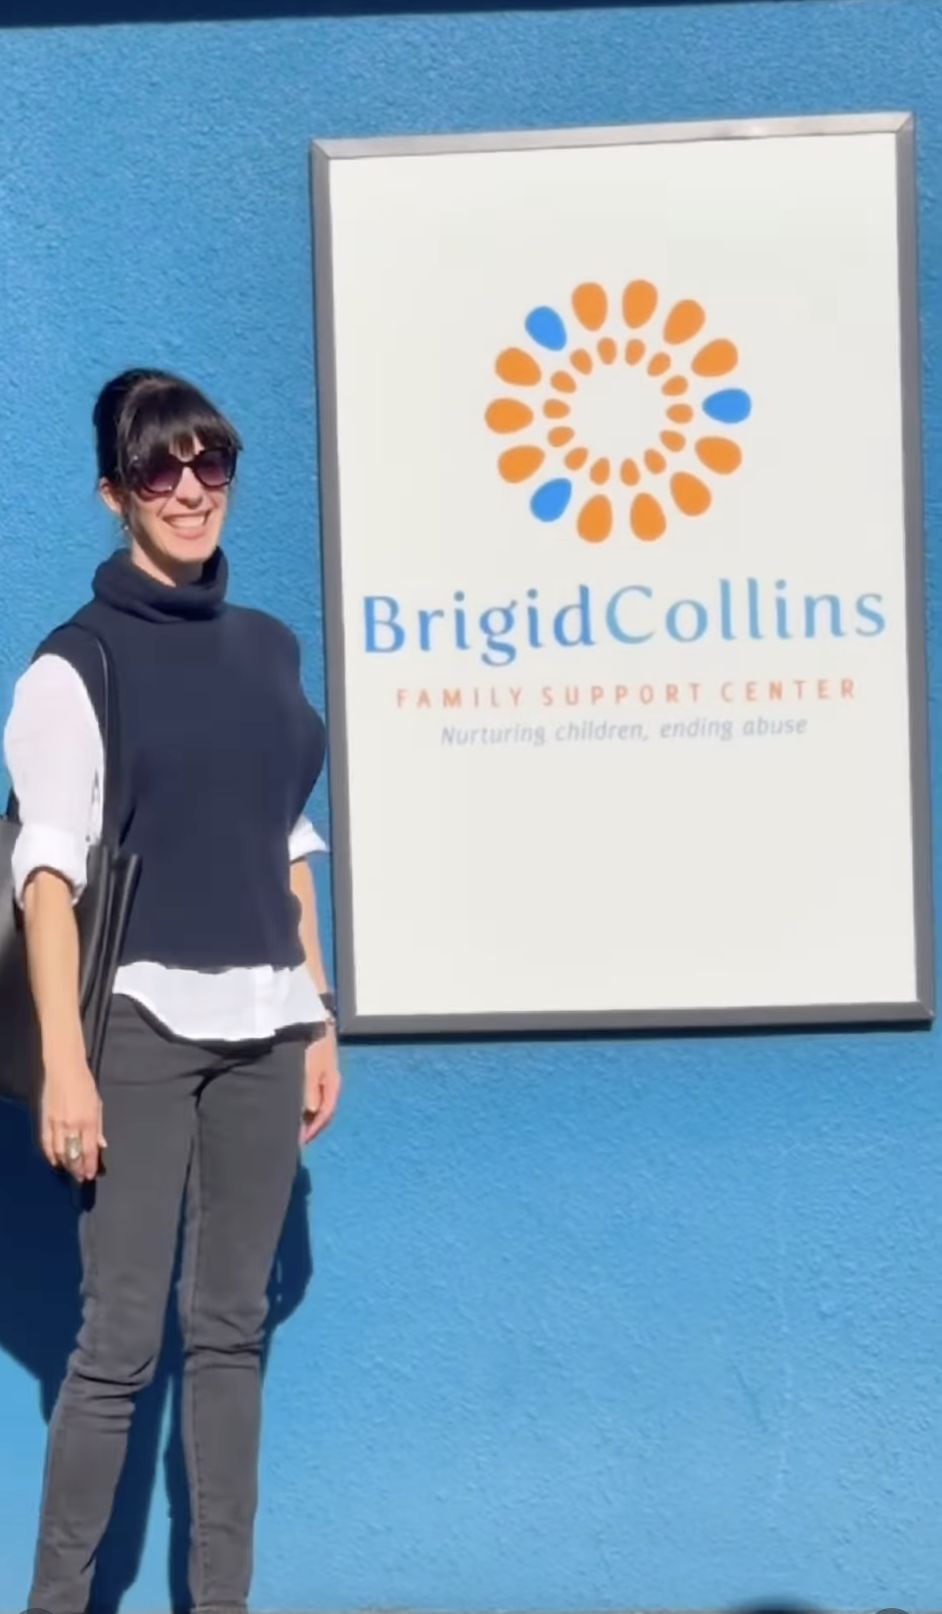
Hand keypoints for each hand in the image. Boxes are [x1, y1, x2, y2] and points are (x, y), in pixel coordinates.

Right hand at [41, 1059, 105, 1181]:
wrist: (64, 1069)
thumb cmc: (84, 1084)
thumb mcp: (98, 1104)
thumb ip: (98, 1127)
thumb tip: (101, 1145)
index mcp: (88, 1121)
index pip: (89, 1150)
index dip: (89, 1165)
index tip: (90, 1175)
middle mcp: (72, 1125)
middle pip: (73, 1155)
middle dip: (77, 1169)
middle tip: (80, 1177)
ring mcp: (56, 1124)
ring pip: (59, 1153)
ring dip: (65, 1164)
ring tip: (70, 1170)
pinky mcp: (45, 1121)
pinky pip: (47, 1143)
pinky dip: (50, 1155)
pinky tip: (55, 1160)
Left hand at [300, 1027, 340, 1144]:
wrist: (313, 1015)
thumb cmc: (312, 1043)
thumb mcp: (310, 1069)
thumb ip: (309, 1091)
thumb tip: (310, 1111)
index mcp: (332, 1085)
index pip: (325, 1114)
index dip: (313, 1129)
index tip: (299, 1142)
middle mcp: (330, 1081)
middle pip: (322, 1109)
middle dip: (310, 1124)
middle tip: (295, 1137)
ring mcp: (323, 1073)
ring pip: (316, 1100)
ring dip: (306, 1113)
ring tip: (292, 1123)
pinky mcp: (315, 1065)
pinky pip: (311, 1090)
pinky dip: (303, 1100)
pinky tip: (293, 1102)